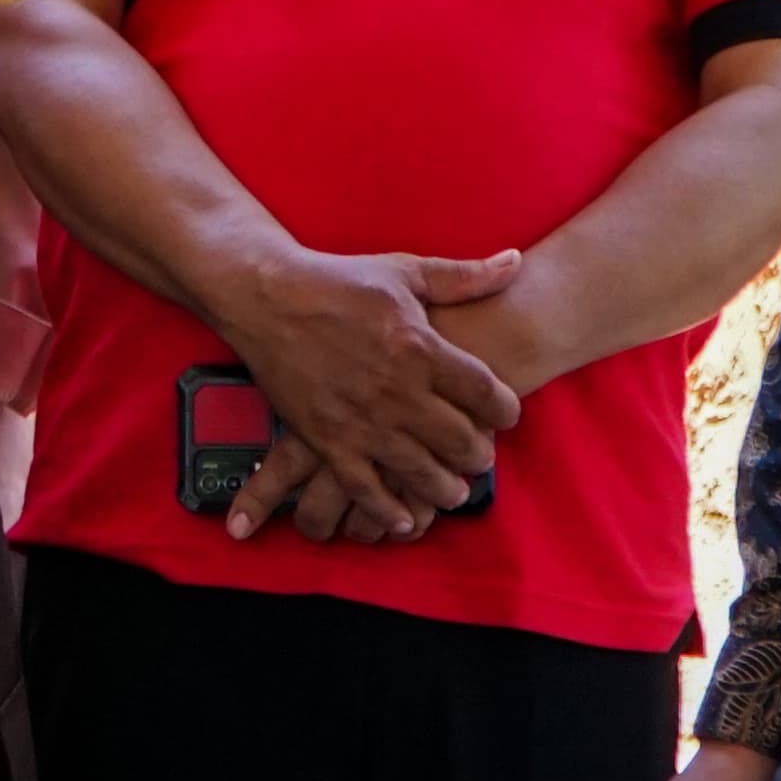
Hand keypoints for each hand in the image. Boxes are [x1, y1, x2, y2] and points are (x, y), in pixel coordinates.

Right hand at [208, 247, 522, 536]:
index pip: (488, 395)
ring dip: (445, 488)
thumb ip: (463, 276)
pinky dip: (389, 511)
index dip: (506, 412)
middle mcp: (399, 390)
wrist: (264, 295)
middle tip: (477, 455)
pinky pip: (367, 490)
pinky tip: (402, 518)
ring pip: (423, 473)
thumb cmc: (335, 281)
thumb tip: (516, 262)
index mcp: (422, 348)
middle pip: (463, 442)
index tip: (504, 416)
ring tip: (450, 488)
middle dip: (479, 455)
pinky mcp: (328, 439)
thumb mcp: (403, 271)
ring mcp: (363, 420)